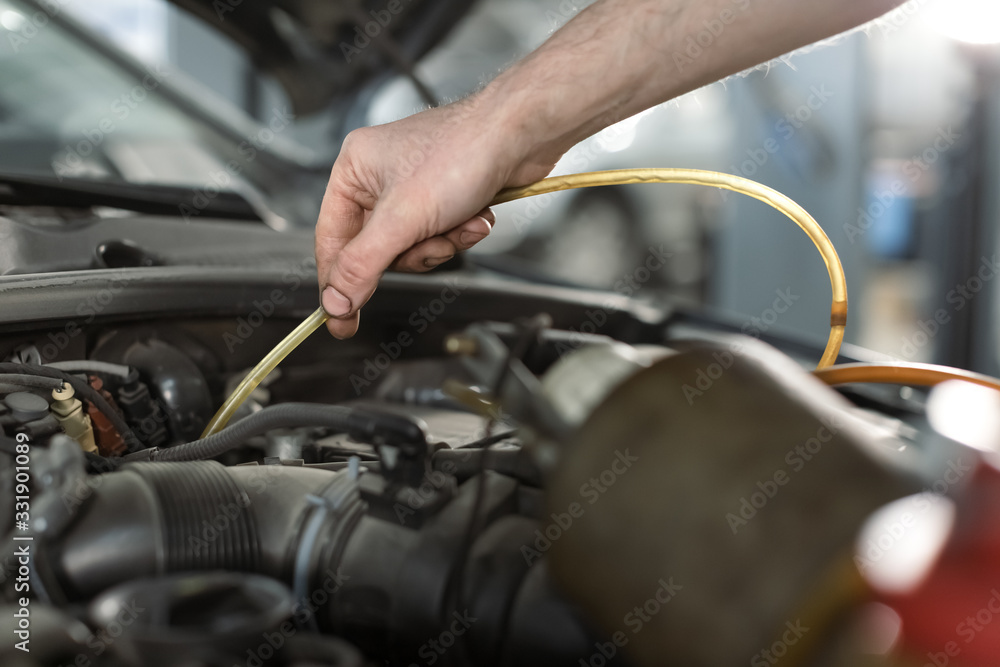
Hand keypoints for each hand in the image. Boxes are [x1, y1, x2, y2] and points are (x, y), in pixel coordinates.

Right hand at [315, 92, 556, 338]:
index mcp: (354, 170)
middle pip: (376, 249)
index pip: (332, 240)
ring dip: (441, 243)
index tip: (341, 322)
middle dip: (413, 252)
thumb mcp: (403, 219)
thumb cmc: (462, 152)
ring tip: (459, 223)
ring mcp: (412, 187)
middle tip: (432, 243)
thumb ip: (364, 265)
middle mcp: (378, 177)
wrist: (521, 134)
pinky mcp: (443, 196)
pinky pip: (438, 235)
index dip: (338, 284)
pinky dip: (459, 233)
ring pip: (411, 247)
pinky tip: (475, 216)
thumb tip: (336, 302)